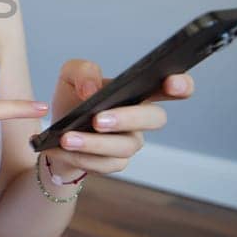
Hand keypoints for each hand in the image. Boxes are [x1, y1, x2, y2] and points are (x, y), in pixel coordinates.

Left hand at [42, 59, 192, 179]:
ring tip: (67, 139)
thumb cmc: (72, 101)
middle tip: (97, 120)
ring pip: (126, 146)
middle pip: (155, 119)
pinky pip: (106, 164)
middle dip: (129, 118)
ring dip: (94, 143)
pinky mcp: (116, 163)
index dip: (181, 85)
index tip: (172, 83)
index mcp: (138, 91)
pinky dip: (81, 156)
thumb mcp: (71, 76)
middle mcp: (141, 118)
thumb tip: (91, 89)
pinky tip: (62, 150)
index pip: (173, 87)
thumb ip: (83, 72)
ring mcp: (131, 142)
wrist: (54, 135)